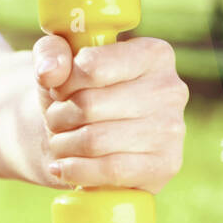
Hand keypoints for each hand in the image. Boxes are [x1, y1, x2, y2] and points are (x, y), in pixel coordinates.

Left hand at [31, 35, 187, 193]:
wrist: (84, 139)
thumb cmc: (75, 93)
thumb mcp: (58, 61)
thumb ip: (50, 51)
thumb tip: (50, 72)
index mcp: (152, 53)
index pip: (92, 66)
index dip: (63, 83)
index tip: (60, 90)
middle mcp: (170, 89)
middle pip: (89, 105)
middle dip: (59, 116)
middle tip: (57, 120)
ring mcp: (172, 129)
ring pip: (95, 140)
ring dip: (63, 144)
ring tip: (63, 141)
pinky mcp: (165, 166)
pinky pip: (110, 171)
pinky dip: (76, 171)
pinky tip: (64, 167)